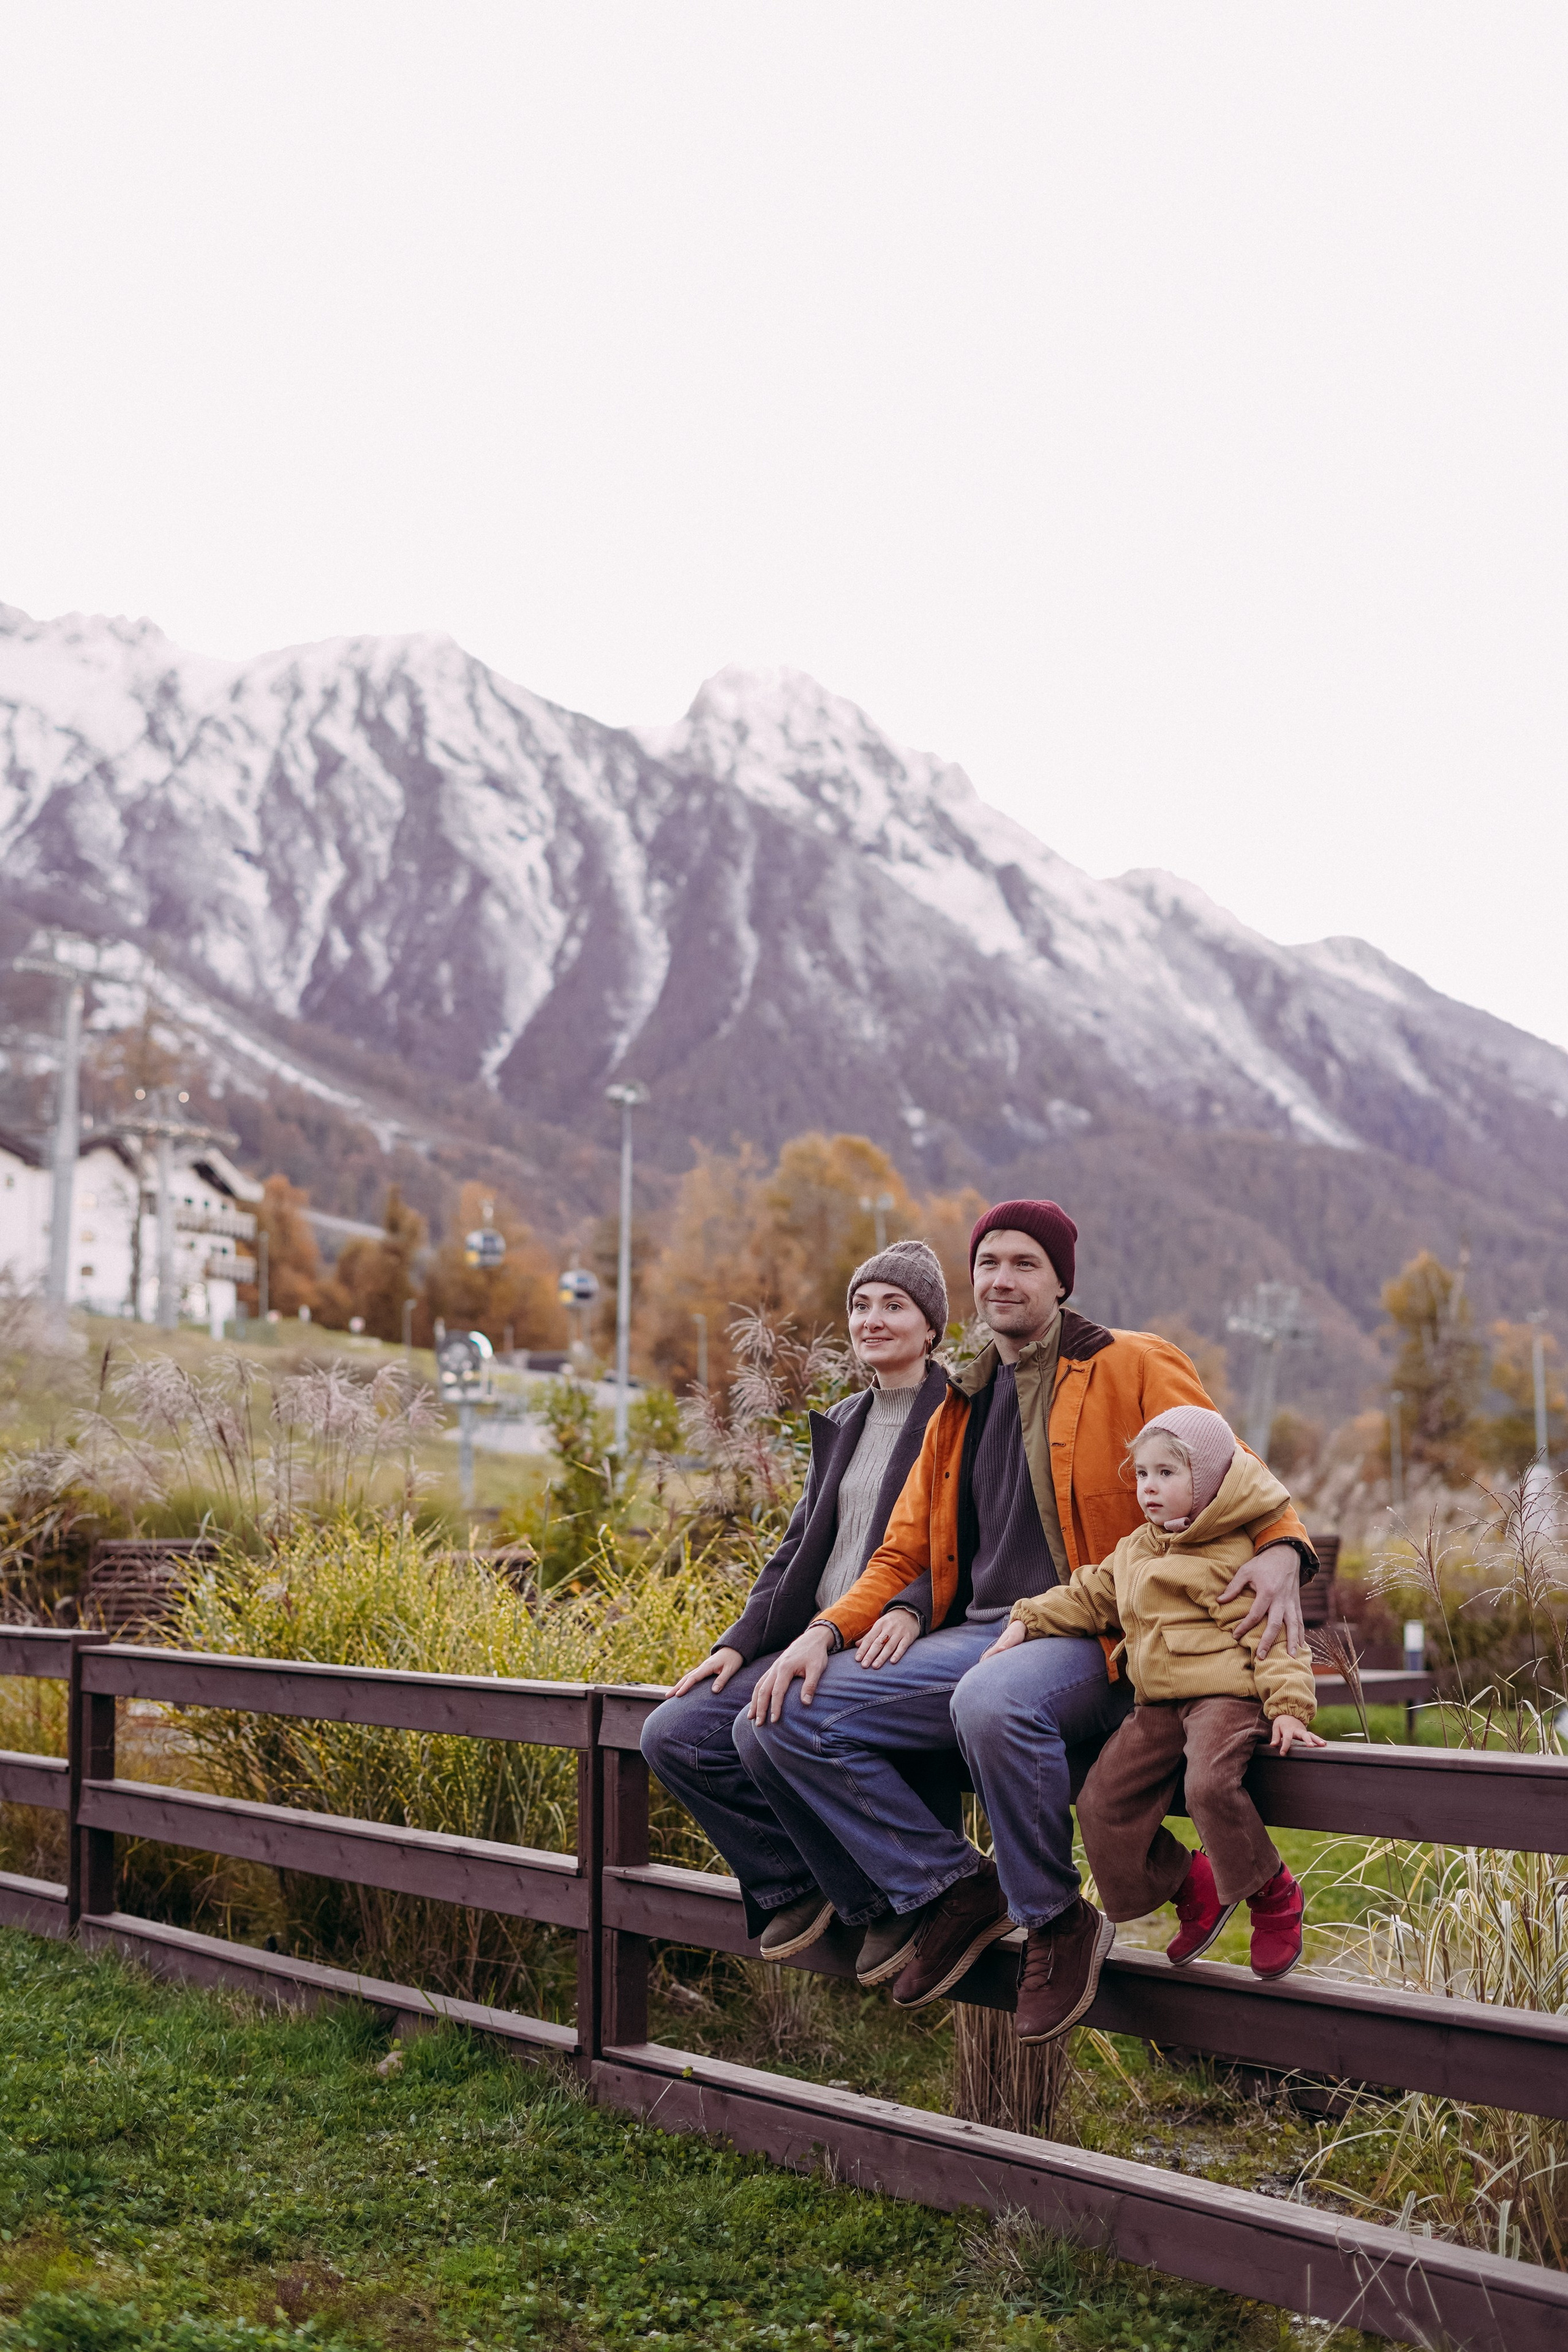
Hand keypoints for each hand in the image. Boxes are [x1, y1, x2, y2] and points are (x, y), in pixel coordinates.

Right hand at [669, 1646, 744, 1698]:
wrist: (734, 1648)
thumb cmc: (733, 1659)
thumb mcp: (730, 1670)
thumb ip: (722, 1680)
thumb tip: (714, 1692)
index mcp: (707, 1666)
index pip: (693, 1678)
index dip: (685, 1687)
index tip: (678, 1695)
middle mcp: (702, 1667)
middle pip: (686, 1677)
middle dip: (676, 1687)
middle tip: (667, 1696)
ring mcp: (702, 1667)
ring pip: (688, 1677)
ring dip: (679, 1685)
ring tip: (670, 1694)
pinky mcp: (704, 1669)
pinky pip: (692, 1676)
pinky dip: (685, 1683)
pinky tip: (682, 1688)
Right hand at [747, 1624, 836, 1722]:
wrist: (812, 1638)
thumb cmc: (815, 1654)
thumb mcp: (817, 1668)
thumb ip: (810, 1685)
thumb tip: (805, 1703)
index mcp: (785, 1668)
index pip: (777, 1691)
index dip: (775, 1707)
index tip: (774, 1721)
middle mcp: (776, 1668)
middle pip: (763, 1690)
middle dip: (759, 1708)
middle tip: (758, 1723)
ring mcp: (773, 1667)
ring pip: (759, 1686)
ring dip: (754, 1702)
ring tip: (751, 1716)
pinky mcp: (774, 1667)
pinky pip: (762, 1681)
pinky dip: (757, 1693)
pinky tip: (756, 1702)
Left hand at [855, 1610, 919, 1669]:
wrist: (910, 1612)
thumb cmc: (891, 1621)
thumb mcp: (879, 1624)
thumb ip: (869, 1635)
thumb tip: (856, 1644)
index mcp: (879, 1625)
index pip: (869, 1638)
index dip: (863, 1649)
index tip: (857, 1659)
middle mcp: (889, 1628)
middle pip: (878, 1643)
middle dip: (870, 1655)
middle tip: (864, 1665)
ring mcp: (899, 1632)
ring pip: (889, 1646)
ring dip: (882, 1657)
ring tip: (875, 1666)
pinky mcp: (908, 1637)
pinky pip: (903, 1646)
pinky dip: (898, 1654)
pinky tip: (892, 1661)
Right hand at [978, 1620, 1027, 1662]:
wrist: (1018, 1626)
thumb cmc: (1017, 1633)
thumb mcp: (1013, 1639)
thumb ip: (1007, 1644)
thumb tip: (1001, 1649)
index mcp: (999, 1645)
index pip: (990, 1654)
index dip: (986, 1660)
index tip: (982, 1667)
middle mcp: (997, 1646)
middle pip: (987, 1654)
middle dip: (983, 1661)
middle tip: (978, 1670)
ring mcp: (998, 1646)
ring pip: (989, 1653)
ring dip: (985, 1659)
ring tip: (981, 1667)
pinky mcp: (1001, 1646)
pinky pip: (993, 1653)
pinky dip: (989, 1657)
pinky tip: (990, 1661)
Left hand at [1219, 1543, 1306, 1663]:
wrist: (1286, 1554)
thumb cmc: (1263, 1564)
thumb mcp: (1246, 1571)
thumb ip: (1233, 1586)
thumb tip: (1219, 1600)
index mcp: (1267, 1592)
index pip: (1255, 1614)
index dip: (1244, 1626)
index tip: (1235, 1636)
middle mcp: (1281, 1600)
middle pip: (1275, 1624)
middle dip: (1268, 1641)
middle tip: (1261, 1656)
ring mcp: (1291, 1603)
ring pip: (1293, 1625)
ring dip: (1292, 1642)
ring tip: (1291, 1658)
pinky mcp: (1297, 1604)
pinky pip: (1300, 1622)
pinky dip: (1301, 1634)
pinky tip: (1301, 1647)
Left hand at [1269, 1712, 1325, 1753]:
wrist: (1288, 1713)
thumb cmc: (1281, 1723)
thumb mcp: (1276, 1727)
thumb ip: (1275, 1736)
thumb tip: (1272, 1745)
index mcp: (1288, 1730)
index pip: (1287, 1739)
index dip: (1285, 1746)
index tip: (1282, 1753)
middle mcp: (1297, 1730)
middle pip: (1303, 1735)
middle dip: (1307, 1740)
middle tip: (1310, 1746)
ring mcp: (1303, 1731)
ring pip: (1311, 1735)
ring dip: (1317, 1740)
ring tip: (1323, 1744)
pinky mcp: (1307, 1732)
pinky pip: (1314, 1735)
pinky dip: (1319, 1739)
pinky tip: (1325, 1743)